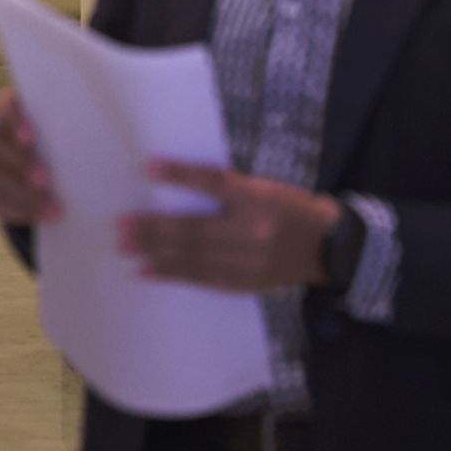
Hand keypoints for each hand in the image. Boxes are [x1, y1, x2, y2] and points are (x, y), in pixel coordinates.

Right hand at [0, 88, 60, 223]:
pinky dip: (8, 208)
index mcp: (11, 109)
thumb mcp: (67, 138)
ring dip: (16, 191)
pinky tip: (33, 216)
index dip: (14, 119)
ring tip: (48, 208)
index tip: (32, 138)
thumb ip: (72, 137)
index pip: (4, 103)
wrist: (45, 178)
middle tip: (45, 181)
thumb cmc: (62, 150)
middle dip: (19, 163)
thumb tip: (97, 143)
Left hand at [118, 161, 340, 292]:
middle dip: (154, 228)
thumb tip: (173, 182)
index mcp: (258, 198)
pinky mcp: (247, 283)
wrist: (330, 247)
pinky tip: (147, 271)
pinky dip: (172, 275)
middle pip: (195, 229)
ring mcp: (250, 262)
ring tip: (126, 247)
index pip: (214, 182)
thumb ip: (225, 188)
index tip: (148, 168)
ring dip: (156, 253)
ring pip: (194, 258)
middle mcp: (254, 231)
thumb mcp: (263, 187)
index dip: (181, 175)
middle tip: (121, 226)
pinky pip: (203, 279)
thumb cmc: (288, 208)